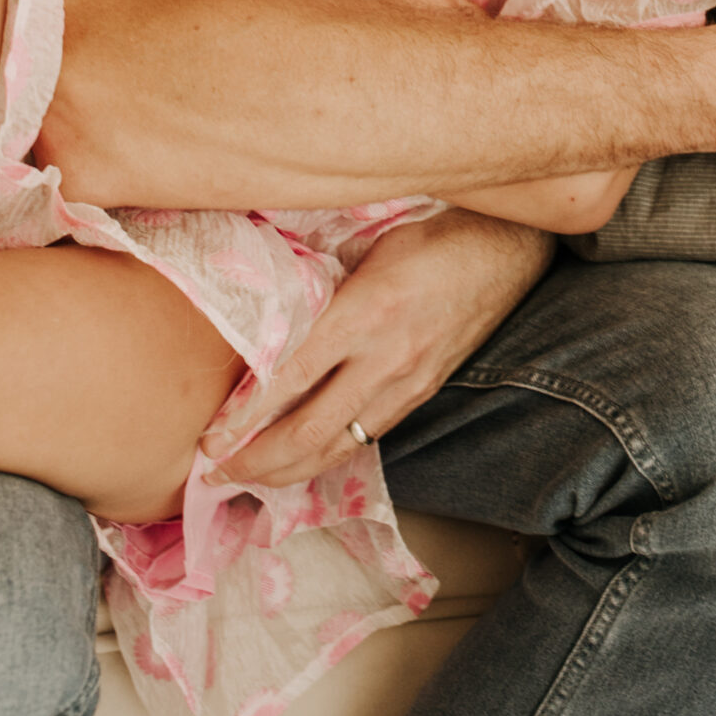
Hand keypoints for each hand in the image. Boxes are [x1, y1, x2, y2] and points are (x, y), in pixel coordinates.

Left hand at [199, 208, 551, 485]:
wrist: (505, 252)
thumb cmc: (432, 237)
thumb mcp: (370, 250)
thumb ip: (325, 288)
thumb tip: (275, 317)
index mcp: (364, 313)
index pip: (290, 379)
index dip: (245, 418)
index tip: (210, 439)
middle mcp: (384, 359)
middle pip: (309, 431)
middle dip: (257, 462)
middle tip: (214, 472)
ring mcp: (406, 384)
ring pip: (338, 446)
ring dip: (289, 470)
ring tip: (249, 478)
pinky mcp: (421, 395)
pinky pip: (365, 436)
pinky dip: (327, 455)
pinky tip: (303, 459)